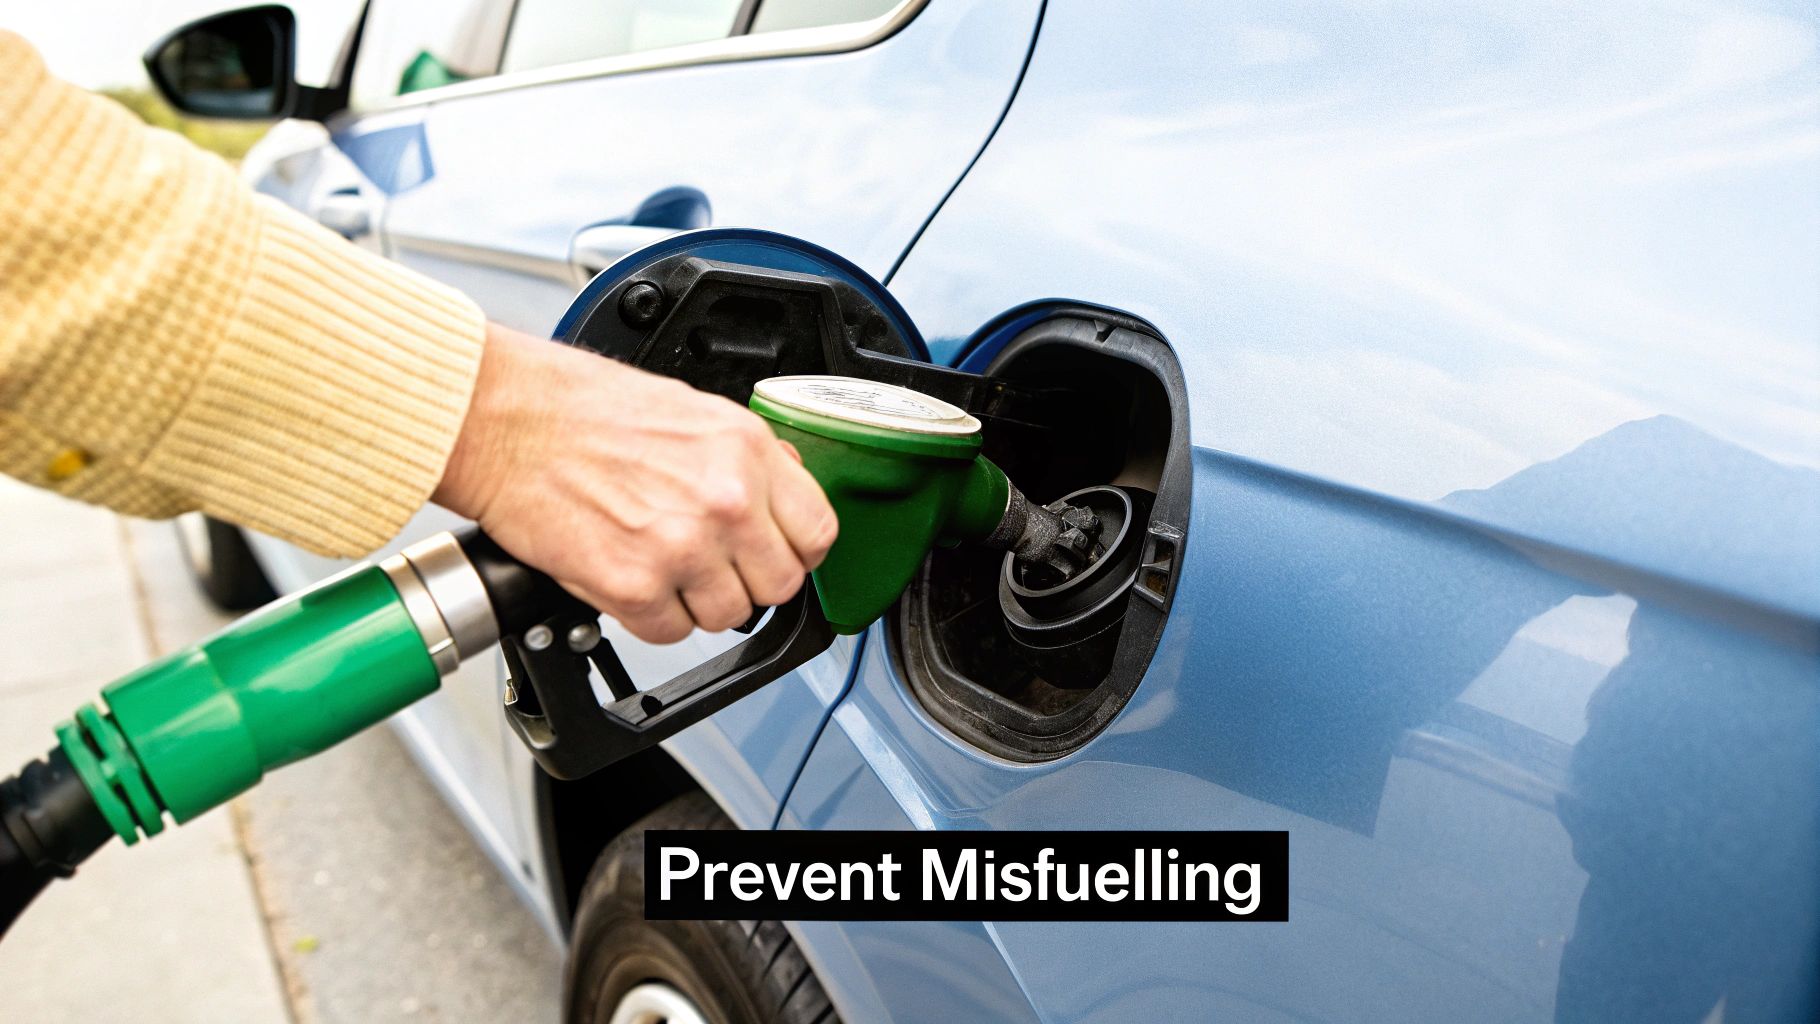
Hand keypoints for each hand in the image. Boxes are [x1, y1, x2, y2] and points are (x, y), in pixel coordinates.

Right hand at [433, 324, 837, 642]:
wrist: (505, 420)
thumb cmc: (581, 408)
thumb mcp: (693, 410)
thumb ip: (745, 459)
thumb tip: (779, 492)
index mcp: (746, 451)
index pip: (818, 533)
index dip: (795, 549)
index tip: (773, 551)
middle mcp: (725, 501)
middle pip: (780, 585)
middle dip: (747, 580)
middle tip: (711, 562)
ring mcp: (682, 547)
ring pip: (728, 616)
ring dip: (697, 602)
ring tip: (661, 564)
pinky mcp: (634, 586)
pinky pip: (671, 632)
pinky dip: (650, 616)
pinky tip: (628, 575)